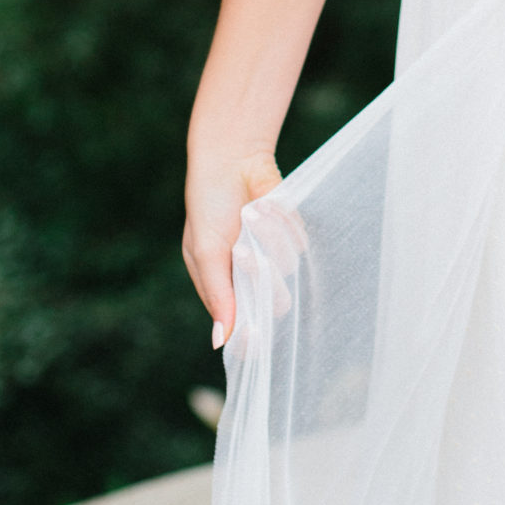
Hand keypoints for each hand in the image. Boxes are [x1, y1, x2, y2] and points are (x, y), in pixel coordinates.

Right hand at [183, 148, 282, 347]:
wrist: (232, 162)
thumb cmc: (209, 207)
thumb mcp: (205, 251)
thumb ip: (217, 294)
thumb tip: (220, 341)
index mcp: (225, 290)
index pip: (243, 330)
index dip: (250, 340)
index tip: (254, 335)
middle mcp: (253, 280)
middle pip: (275, 304)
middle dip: (261, 277)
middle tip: (242, 250)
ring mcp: (274, 257)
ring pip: (287, 268)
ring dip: (268, 239)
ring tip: (249, 215)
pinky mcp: (292, 235)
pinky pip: (299, 241)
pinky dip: (281, 222)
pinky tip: (264, 204)